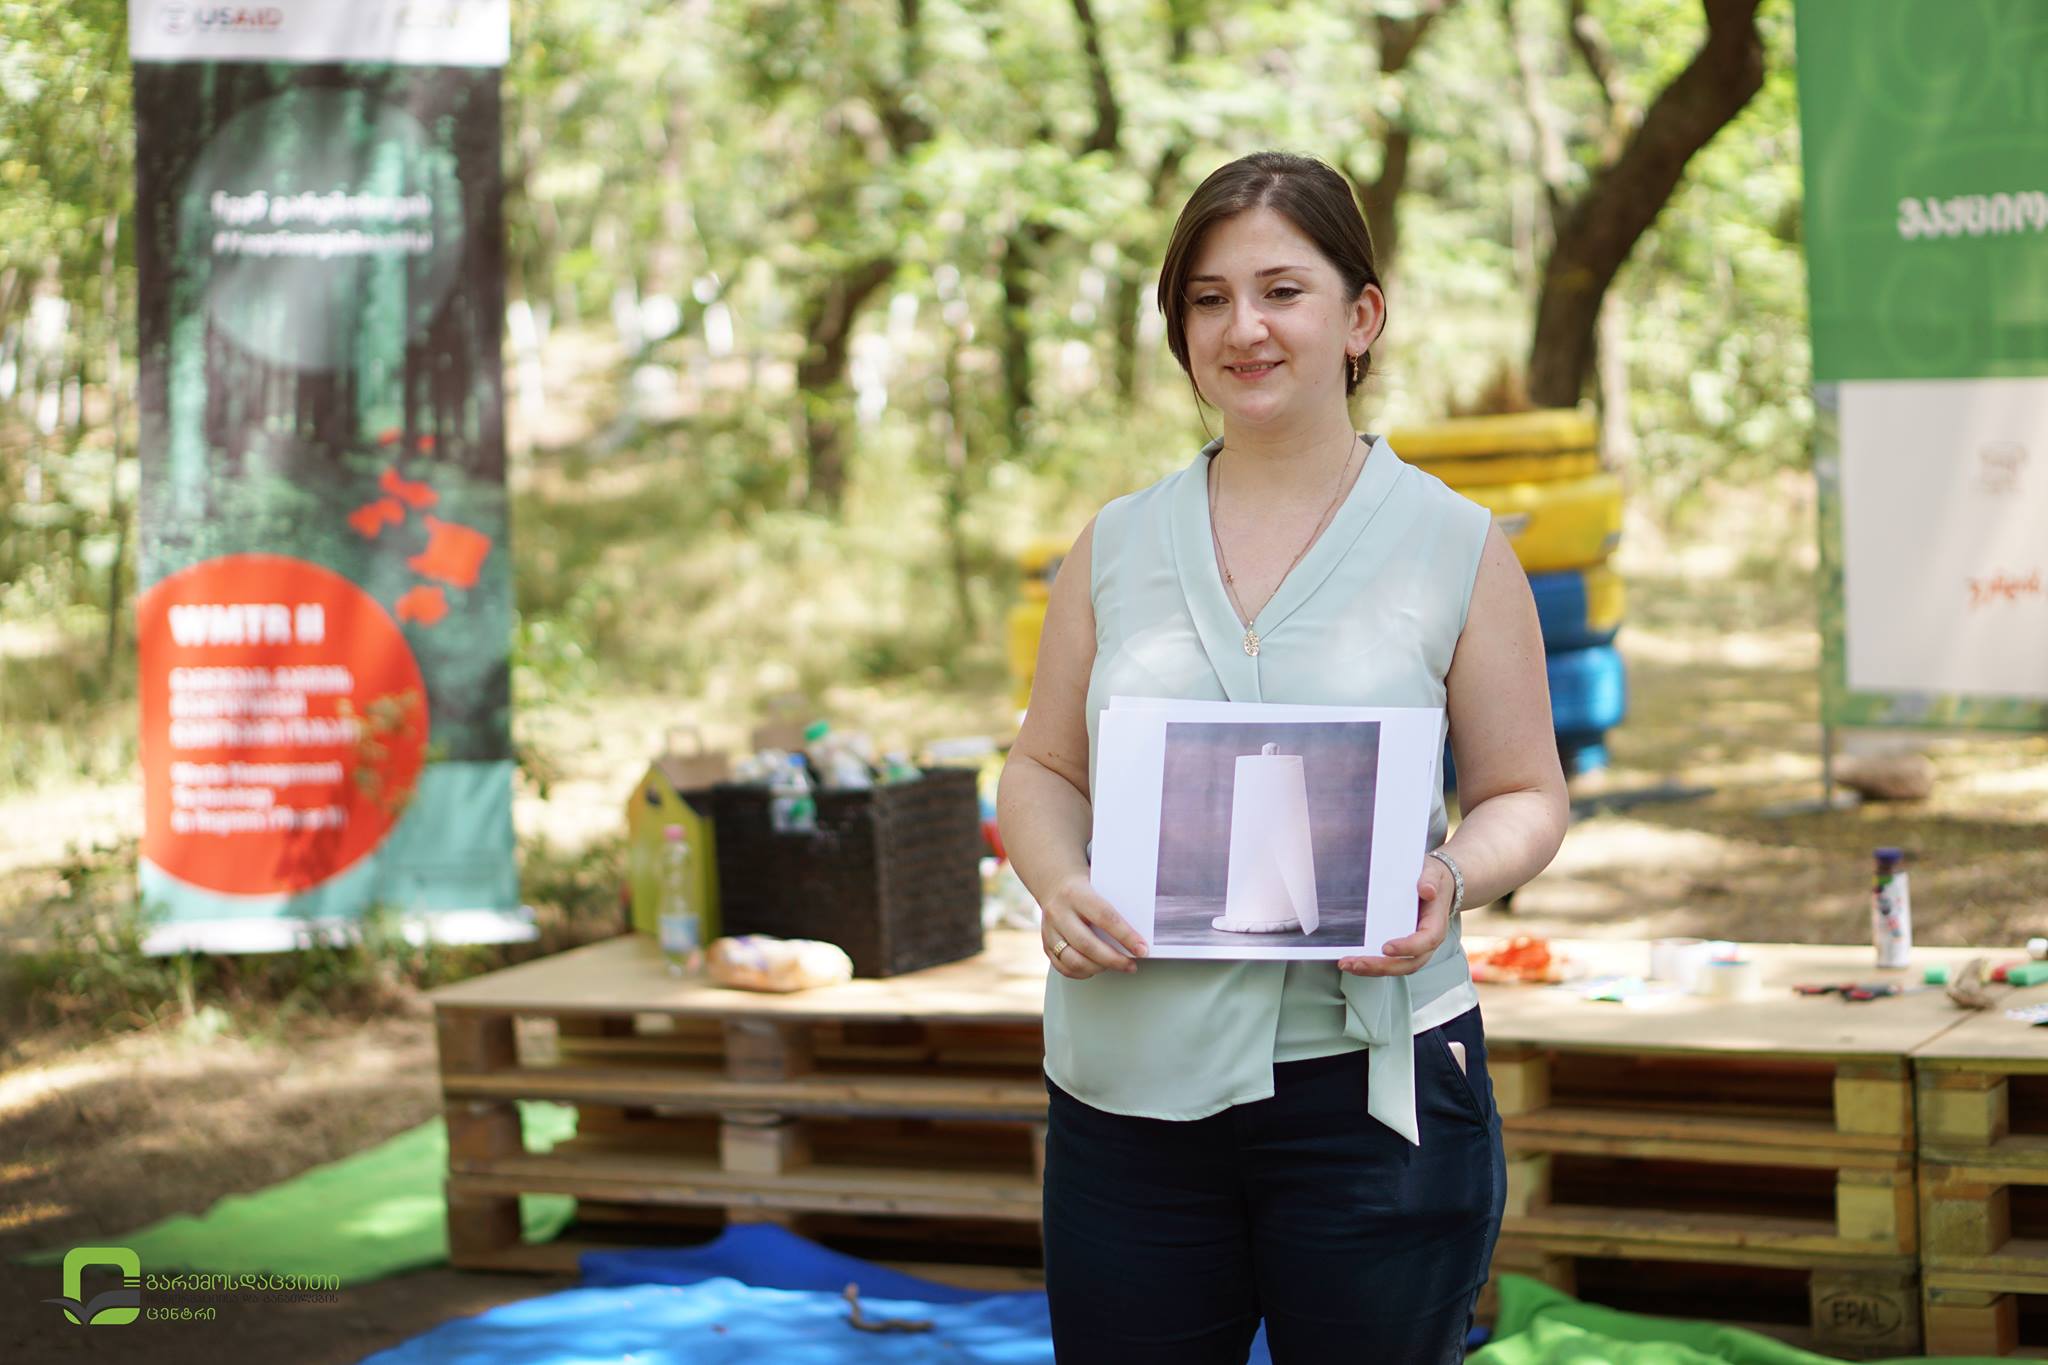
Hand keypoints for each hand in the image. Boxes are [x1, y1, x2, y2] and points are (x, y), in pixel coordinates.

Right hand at [1041, 871, 1146, 978]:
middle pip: (1087, 944)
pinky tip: (1097, 967)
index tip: (1142, 949)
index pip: (1104, 917)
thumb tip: (1138, 937)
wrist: (1055, 884)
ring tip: (1115, 966)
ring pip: (1074, 960)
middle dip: (1114, 959)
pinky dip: (1084, 972)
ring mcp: (1049, 931)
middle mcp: (1059, 912)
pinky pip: (1064, 968)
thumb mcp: (1100, 887)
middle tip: (1131, 965)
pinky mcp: (1046, 945)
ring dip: (1099, 968)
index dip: (1126, 936)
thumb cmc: (1085, 888)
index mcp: (1076, 894)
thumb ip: (1115, 908)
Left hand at [1337, 857, 1451, 977]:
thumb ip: (1430, 879)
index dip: (1407, 947)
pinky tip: (1351, 962)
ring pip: (1396, 967)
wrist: (1434, 884)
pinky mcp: (1401, 949)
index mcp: (1435, 925)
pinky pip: (1388, 963)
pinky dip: (1370, 965)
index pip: (1425, 941)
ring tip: (1347, 964)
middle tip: (1356, 963)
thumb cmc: (1432, 878)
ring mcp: (1414, 949)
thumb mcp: (1433, 873)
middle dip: (1382, 966)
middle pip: (1408, 963)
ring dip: (1371, 969)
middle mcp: (1426, 943)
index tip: (1386, 947)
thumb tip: (1427, 890)